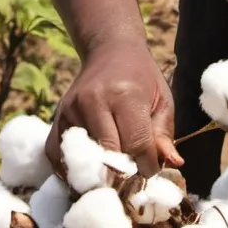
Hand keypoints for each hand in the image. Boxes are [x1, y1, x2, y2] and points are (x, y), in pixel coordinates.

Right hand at [45, 36, 182, 177]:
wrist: (110, 51)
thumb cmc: (142, 78)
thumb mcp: (162, 100)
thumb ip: (164, 134)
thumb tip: (172, 164)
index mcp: (124, 94)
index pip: (136, 145)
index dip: (147, 165)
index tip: (151, 168)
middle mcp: (93, 101)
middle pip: (108, 156)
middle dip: (124, 174)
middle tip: (134, 176)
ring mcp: (70, 110)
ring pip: (82, 161)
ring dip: (99, 175)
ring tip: (114, 174)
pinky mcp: (55, 119)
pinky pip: (58, 157)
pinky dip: (73, 170)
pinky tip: (90, 169)